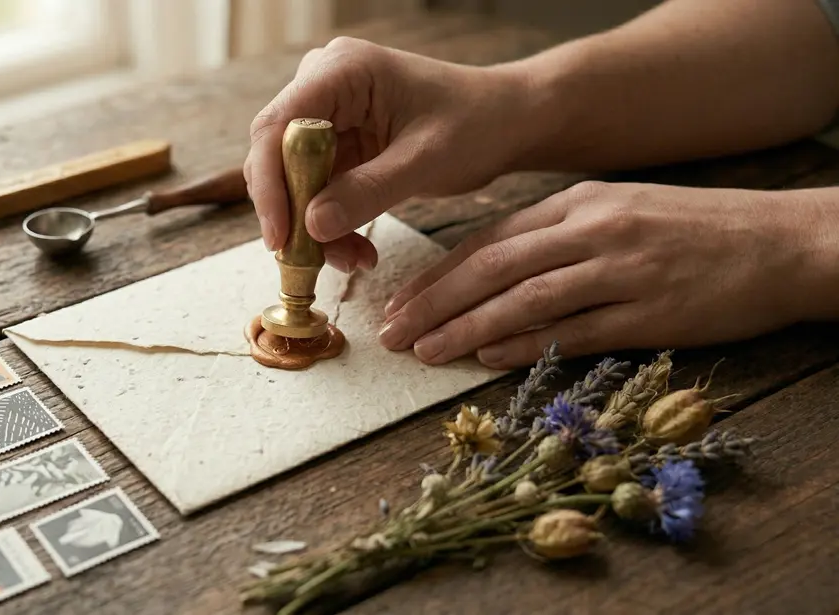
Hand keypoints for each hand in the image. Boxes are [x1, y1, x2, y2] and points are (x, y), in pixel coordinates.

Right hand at [244, 36, 532, 272]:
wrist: (505, 122)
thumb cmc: (476, 123)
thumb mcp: (425, 160)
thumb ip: (367, 191)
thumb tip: (311, 226)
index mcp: (342, 70)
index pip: (277, 126)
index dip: (269, 183)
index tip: (281, 236)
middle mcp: (323, 86)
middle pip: (276, 156)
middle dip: (294, 213)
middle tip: (314, 262)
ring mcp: (327, 115)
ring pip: (293, 181)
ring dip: (314, 227)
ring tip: (354, 259)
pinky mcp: (337, 144)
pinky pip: (315, 191)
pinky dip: (330, 225)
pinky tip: (357, 249)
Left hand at [380, 180, 831, 368]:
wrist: (782, 242)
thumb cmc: (694, 229)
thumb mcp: (620, 210)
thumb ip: (557, 236)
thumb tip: (492, 270)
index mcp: (580, 203)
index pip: (491, 240)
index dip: (439, 273)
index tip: (401, 300)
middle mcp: (593, 231)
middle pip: (493, 268)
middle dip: (434, 301)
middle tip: (392, 331)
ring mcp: (621, 271)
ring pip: (524, 300)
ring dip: (465, 326)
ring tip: (424, 351)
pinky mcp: (651, 312)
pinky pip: (575, 330)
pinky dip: (527, 343)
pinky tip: (487, 356)